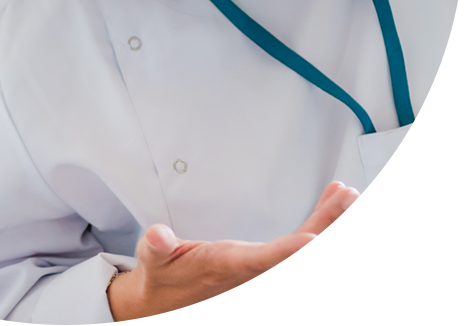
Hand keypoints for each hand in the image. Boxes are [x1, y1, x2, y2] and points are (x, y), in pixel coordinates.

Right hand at [107, 181, 358, 319]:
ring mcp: (264, 273)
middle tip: (347, 200)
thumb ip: (158, 246)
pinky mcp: (268, 267)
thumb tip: (158, 237)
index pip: (263, 262)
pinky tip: (331, 209)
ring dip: (329, 223)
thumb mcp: (153, 260)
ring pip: (305, 250)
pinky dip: (319, 226)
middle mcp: (253, 275)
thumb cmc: (165, 277)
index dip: (288, 253)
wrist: (168, 304)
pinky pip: (300, 248)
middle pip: (297, 255)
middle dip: (326, 227)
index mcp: (226, 268)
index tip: (313, 242)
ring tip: (347, 197)